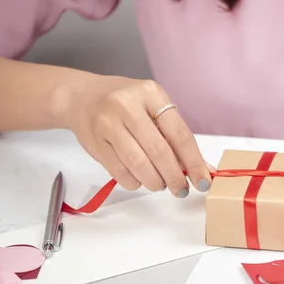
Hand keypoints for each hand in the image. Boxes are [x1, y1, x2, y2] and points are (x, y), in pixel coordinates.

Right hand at [56, 74, 210, 196]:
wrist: (81, 97)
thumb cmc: (126, 105)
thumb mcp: (154, 109)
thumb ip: (176, 137)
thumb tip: (203, 169)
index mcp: (151, 93)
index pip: (180, 133)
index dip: (194, 162)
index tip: (203, 181)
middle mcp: (128, 105)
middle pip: (159, 151)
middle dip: (175, 177)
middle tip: (181, 190)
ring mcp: (108, 123)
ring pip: (138, 163)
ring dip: (154, 181)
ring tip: (160, 184)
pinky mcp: (94, 141)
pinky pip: (119, 171)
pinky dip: (134, 182)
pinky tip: (139, 180)